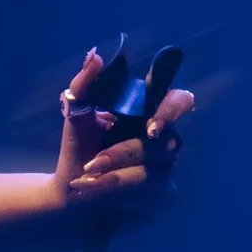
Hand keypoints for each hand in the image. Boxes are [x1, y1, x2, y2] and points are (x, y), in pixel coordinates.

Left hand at [51, 49, 195, 214]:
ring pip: (151, 174)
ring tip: (83, 179)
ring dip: (113, 178)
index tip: (152, 126)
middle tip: (93, 162)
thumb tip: (94, 56)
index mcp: (150, 111)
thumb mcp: (76, 113)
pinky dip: (116, 195)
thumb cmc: (80, 144)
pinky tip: (94, 192)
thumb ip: (84, 85)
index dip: (174, 110)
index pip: (181, 101)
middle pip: (162, 144)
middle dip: (123, 154)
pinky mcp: (161, 194)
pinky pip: (147, 195)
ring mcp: (165, 167)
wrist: (69, 184)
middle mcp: (165, 138)